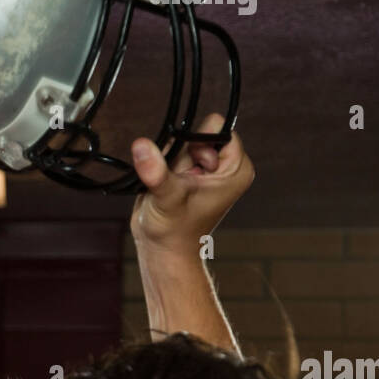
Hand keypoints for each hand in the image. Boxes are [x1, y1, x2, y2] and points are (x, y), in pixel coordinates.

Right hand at [129, 112, 253, 253]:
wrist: (162, 250)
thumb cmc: (174, 232)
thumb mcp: (169, 198)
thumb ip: (157, 171)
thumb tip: (141, 145)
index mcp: (236, 169)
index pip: (219, 129)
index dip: (198, 144)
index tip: (191, 171)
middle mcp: (225, 165)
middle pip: (198, 132)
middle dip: (182, 154)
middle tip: (180, 182)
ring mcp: (206, 167)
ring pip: (182, 141)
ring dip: (170, 161)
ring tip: (172, 187)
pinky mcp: (189, 171)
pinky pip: (172, 151)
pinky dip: (163, 164)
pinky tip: (165, 187)